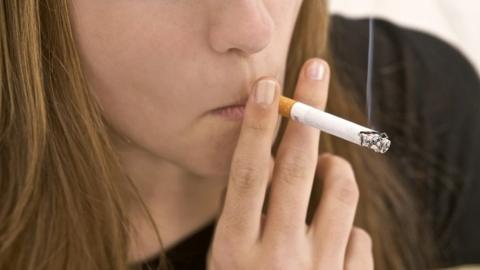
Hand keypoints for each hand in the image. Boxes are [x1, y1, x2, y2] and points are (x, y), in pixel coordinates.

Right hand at [207, 58, 372, 269]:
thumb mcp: (228, 260)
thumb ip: (246, 216)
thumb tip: (271, 162)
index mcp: (234, 251)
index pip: (247, 174)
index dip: (258, 126)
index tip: (267, 86)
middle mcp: (276, 259)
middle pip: (298, 168)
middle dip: (308, 112)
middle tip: (315, 70)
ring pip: (343, 192)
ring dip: (338, 167)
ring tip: (331, 166)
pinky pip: (360, 237)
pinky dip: (349, 228)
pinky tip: (335, 240)